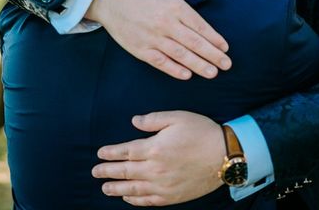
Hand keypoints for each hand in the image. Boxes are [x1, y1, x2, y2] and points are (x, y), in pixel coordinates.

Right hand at [87, 0, 230, 79]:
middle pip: (194, 42)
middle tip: (226, 65)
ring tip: (212, 73)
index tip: (225, 47)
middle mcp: (165, 23)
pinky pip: (160, 62)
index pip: (200, 26)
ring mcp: (152, 37)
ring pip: (180, 54)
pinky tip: (187, 75)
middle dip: (212, 55)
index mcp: (175, 7)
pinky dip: (174, 69)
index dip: (214, 38)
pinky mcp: (140, 48)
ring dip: (198, 65)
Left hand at [92, 111, 224, 206]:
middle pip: (125, 172)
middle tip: (95, 172)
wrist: (224, 155)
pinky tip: (128, 197)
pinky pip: (148, 201)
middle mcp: (155, 169)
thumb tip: (134, 121)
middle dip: (108, 171)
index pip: (126, 151)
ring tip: (104, 188)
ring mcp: (163, 185)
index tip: (100, 153)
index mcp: (155, 148)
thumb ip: (154, 119)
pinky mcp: (172, 196)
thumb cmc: (202, 132)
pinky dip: (135, 200)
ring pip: (133, 189)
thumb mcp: (178, 117)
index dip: (111, 153)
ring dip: (116, 188)